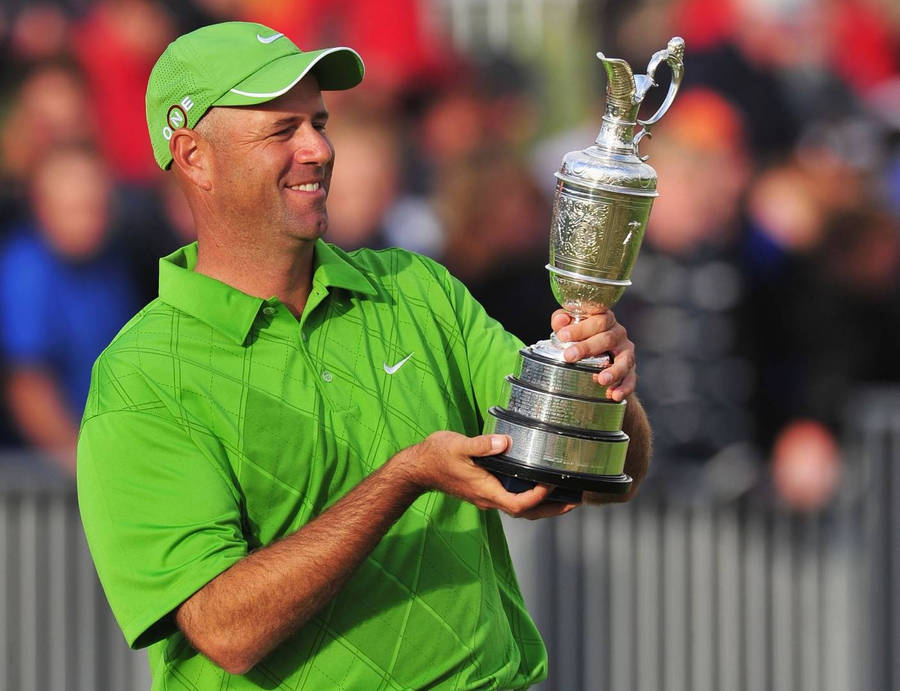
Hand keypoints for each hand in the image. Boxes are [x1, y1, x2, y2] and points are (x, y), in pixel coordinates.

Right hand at [394, 431, 578, 519]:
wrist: (418, 467)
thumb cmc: (436, 456)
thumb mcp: (458, 445)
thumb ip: (482, 445)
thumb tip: (505, 442)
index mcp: (485, 490)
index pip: (518, 504)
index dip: (538, 497)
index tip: (552, 483)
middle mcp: (488, 498)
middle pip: (525, 513)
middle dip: (551, 509)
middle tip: (574, 502)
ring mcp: (486, 496)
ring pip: (520, 508)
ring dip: (543, 506)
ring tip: (564, 498)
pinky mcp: (484, 490)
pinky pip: (512, 499)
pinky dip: (530, 497)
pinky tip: (538, 486)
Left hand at [551, 309, 635, 400]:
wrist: (598, 355)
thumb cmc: (582, 336)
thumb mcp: (570, 326)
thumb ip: (562, 321)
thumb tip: (560, 320)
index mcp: (605, 319)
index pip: (597, 320)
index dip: (580, 327)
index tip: (563, 335)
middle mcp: (618, 334)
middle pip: (607, 339)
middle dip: (587, 348)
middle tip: (569, 356)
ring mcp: (626, 352)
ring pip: (624, 360)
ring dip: (614, 371)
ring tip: (601, 380)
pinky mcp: (631, 370)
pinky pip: (631, 379)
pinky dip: (624, 387)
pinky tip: (614, 395)